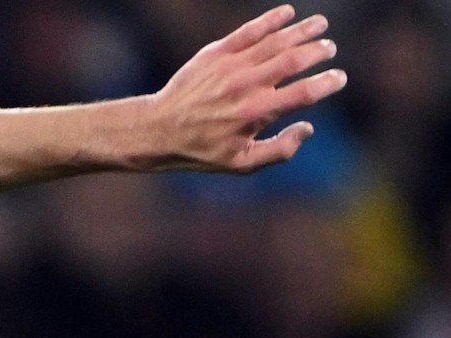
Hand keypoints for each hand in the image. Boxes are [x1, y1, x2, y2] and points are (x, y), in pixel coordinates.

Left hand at [150, 5, 346, 172]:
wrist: (158, 129)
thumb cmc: (202, 150)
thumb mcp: (241, 164)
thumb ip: (280, 150)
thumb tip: (308, 128)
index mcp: (256, 113)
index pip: (304, 92)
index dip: (328, 83)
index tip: (339, 78)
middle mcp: (246, 85)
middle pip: (294, 59)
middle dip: (318, 50)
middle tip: (329, 48)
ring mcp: (230, 66)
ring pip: (275, 41)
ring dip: (302, 30)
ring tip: (320, 24)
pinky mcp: (215, 53)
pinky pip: (248, 31)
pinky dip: (271, 20)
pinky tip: (287, 13)